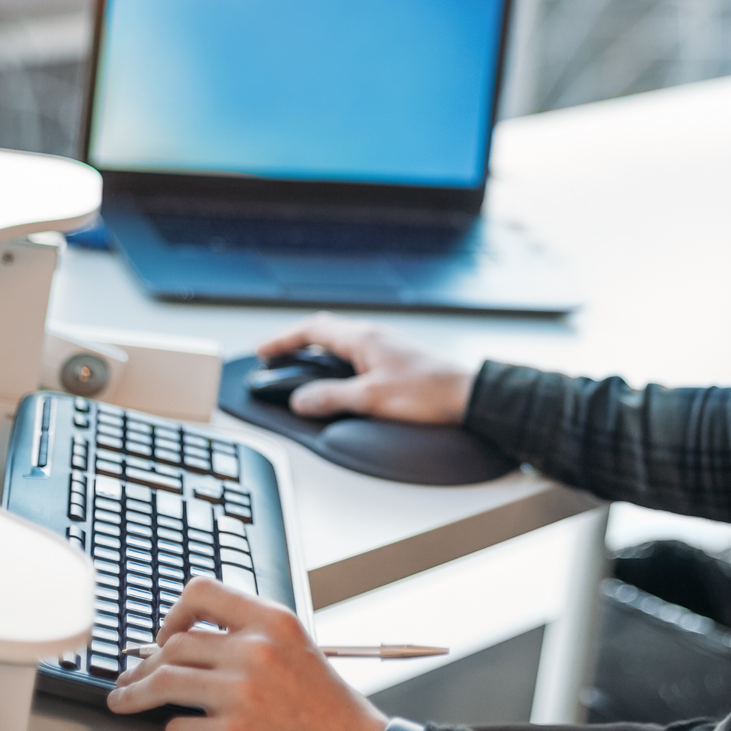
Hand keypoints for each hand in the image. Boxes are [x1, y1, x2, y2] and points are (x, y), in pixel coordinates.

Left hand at [109, 577, 384, 730]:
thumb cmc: (333, 718)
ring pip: (163, 680)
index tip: (164, 632)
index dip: (174, 612)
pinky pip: (177, 730)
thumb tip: (204, 647)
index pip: (204, 592)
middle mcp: (255, 651)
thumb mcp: (301, 654)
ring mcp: (239, 694)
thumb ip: (257, 642)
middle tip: (135, 676)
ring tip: (125, 700)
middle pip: (175, 643)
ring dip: (136, 692)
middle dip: (145, 663)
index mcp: (274, 623)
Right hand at [256, 314, 473, 423]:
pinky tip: (337, 377)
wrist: (468, 396)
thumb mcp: (371, 400)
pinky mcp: (395, 359)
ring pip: (340, 341)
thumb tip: (300, 400)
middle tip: (274, 357)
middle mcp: (373, 335)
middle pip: (324, 330)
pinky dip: (335, 360)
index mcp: (363, 338)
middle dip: (295, 342)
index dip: (283, 340)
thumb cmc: (427, 393)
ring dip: (316, 350)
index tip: (262, 351)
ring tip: (298, 366)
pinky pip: (355, 352)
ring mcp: (385, 345)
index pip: (311, 329)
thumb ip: (331, 399)